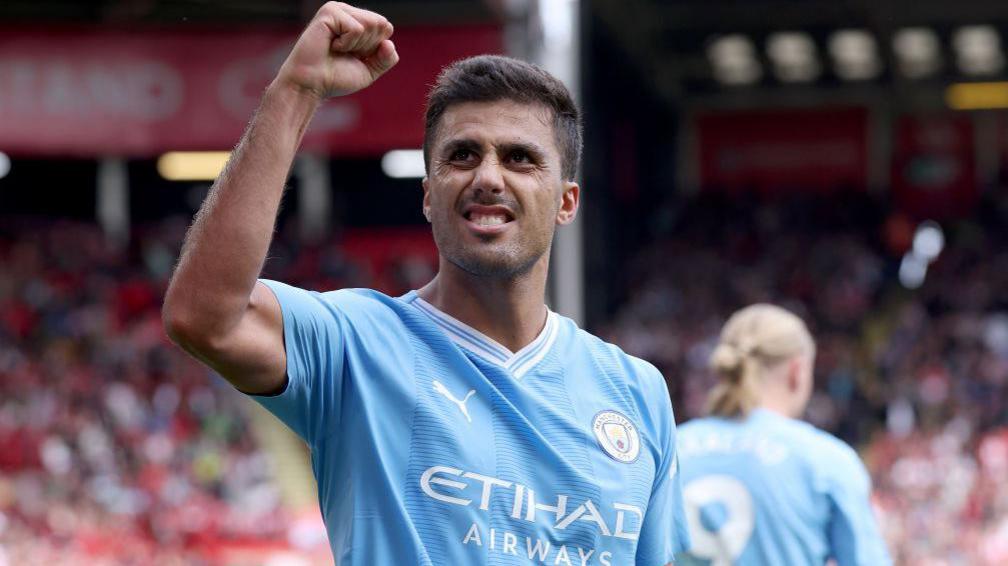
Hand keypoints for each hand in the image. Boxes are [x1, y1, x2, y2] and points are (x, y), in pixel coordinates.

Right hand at [275, 2, 398, 99]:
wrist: (311, 85)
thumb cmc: (335, 78)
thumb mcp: (369, 70)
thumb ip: (387, 58)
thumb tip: (388, 43)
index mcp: (358, 21)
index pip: (386, 27)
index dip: (376, 48)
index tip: (355, 56)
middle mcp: (348, 12)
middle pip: (381, 24)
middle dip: (368, 46)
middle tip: (345, 53)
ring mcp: (338, 10)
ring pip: (371, 24)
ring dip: (357, 45)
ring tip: (337, 49)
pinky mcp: (329, 12)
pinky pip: (356, 29)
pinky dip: (347, 44)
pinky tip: (331, 45)